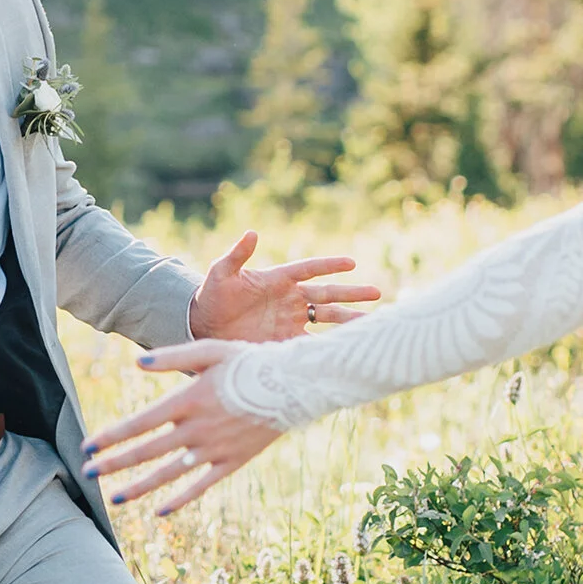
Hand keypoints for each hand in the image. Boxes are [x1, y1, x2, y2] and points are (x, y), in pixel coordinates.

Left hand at [86, 343, 278, 512]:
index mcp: (187, 400)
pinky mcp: (231, 462)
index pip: (139, 423)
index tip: (87, 447)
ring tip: (114, 499)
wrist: (295, 385)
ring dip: (139, 487)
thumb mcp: (211, 351)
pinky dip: (180, 499)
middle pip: (146, 452)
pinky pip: (200, 486)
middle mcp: (196, 429)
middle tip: (87, 474)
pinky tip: (160, 511)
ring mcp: (214, 449)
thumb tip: (136, 363)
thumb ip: (171, 356)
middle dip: (114, 464)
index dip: (111, 437)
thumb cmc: (250, 362)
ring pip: (169, 474)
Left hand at [187, 228, 377, 342]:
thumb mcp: (221, 274)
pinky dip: (328, 347)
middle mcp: (290, 299)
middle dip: (352, 294)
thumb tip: (251, 233)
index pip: (310, 269)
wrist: (205, 327)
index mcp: (279, 279)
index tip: (351, 263)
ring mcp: (290, 321)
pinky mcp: (285, 342)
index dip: (329, 265)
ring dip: (348, 321)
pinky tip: (346, 350)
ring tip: (372, 323)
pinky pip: (311, 344)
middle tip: (377, 293)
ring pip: (327, 320)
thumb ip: (236, 256)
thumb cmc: (212, 296)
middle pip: (327, 295)